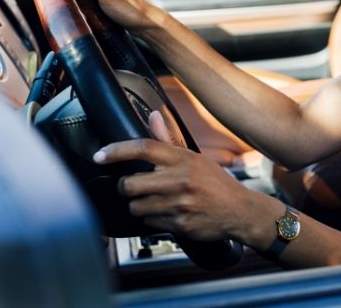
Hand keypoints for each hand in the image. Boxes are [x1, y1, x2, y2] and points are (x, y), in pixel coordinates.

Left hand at [93, 112, 253, 241]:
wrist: (240, 210)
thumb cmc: (215, 182)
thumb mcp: (195, 158)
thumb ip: (169, 139)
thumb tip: (153, 115)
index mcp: (183, 159)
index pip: (144, 147)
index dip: (117, 150)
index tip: (100, 155)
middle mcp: (180, 179)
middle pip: (130, 184)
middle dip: (127, 187)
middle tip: (135, 186)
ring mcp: (180, 203)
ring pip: (136, 207)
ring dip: (139, 206)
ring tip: (154, 202)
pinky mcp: (180, 224)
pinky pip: (149, 224)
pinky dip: (153, 221)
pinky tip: (167, 214)